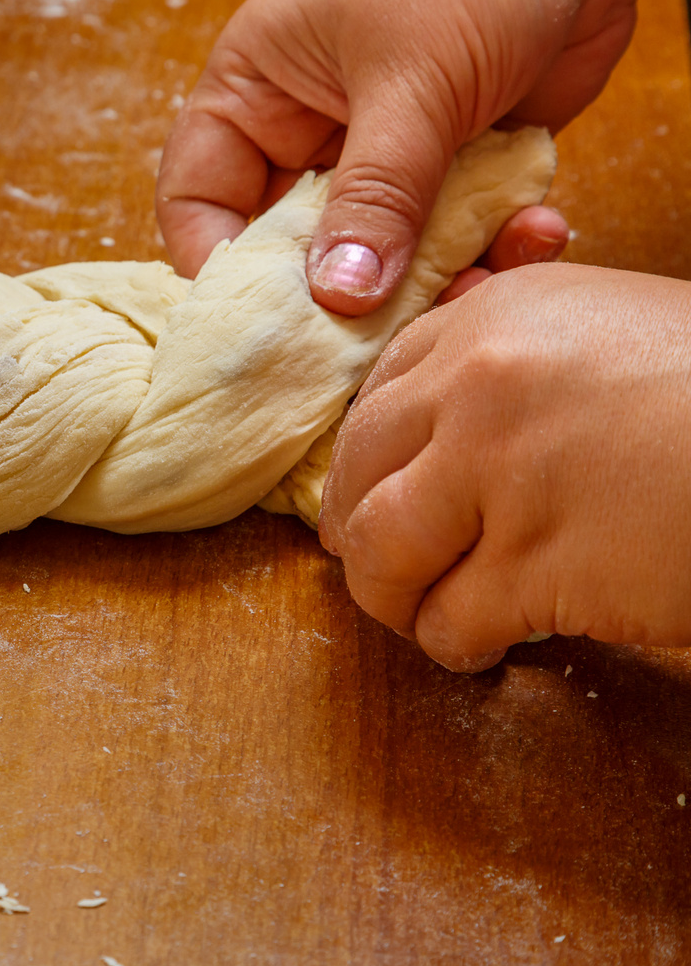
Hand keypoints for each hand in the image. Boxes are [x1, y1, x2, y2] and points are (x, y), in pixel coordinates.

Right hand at [155, 0, 685, 313]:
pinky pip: (458, 238)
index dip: (222, 272)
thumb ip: (375, 196)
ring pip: (383, 257)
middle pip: (294, 251)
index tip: (270, 328)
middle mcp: (308, 132)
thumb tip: (337, 299)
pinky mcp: (459, 166)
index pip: (201, 205)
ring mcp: (385, 154)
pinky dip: (495, 248)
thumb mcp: (410, 80)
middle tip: (387, 335)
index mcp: (255, 95)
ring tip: (486, 283)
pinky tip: (537, 233)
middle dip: (344, 297)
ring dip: (436, 281)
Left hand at [318, 263, 690, 670]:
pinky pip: (448, 620)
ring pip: (380, 553)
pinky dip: (455, 645)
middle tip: (386, 571)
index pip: (375, 399)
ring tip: (429, 616)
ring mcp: (503, 471)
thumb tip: (429, 441)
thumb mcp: (609, 337)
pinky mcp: (539, 560)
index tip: (374, 501)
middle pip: (357, 475)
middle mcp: (481, 383)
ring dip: (394, 599)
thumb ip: (514, 368)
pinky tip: (484, 648)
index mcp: (495, 317)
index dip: (366, 465)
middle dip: (360, 535)